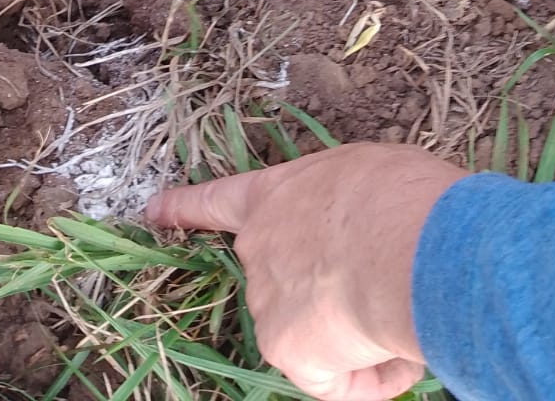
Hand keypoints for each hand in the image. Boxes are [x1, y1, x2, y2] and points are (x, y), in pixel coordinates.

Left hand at [147, 144, 463, 400]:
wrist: (401, 242)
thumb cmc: (397, 194)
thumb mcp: (365, 174)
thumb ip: (344, 204)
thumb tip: (365, 236)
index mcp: (274, 195)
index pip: (219, 201)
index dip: (185, 208)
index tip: (153, 211)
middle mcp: (257, 245)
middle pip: (281, 280)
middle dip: (325, 294)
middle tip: (380, 287)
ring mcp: (265, 300)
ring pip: (317, 333)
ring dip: (357, 333)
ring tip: (402, 310)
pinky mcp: (283, 348)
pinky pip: (334, 381)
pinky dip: (371, 377)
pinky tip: (397, 350)